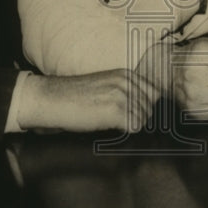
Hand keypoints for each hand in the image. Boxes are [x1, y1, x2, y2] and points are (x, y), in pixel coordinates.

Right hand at [17, 69, 158, 132]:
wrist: (52, 99)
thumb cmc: (76, 97)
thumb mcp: (107, 86)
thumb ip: (126, 92)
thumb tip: (146, 111)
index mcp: (126, 74)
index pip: (155, 93)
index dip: (146, 107)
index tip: (133, 114)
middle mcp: (127, 82)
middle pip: (151, 108)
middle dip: (138, 118)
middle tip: (118, 122)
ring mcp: (122, 95)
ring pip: (144, 119)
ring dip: (129, 125)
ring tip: (111, 123)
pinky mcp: (115, 111)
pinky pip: (134, 127)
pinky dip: (124, 132)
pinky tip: (108, 128)